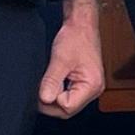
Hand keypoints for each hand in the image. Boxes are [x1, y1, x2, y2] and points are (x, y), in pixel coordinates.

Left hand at [37, 0, 107, 118]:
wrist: (82, 25)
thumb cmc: (76, 38)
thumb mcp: (60, 60)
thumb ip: (51, 81)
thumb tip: (44, 98)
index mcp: (91, 85)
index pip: (67, 106)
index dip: (51, 100)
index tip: (43, 88)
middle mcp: (94, 90)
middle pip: (68, 109)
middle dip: (51, 102)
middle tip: (40, 88)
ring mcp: (89, 87)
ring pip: (67, 104)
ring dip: (54, 96)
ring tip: (49, 81)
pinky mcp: (84, 83)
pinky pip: (69, 95)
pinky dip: (59, 91)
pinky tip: (55, 81)